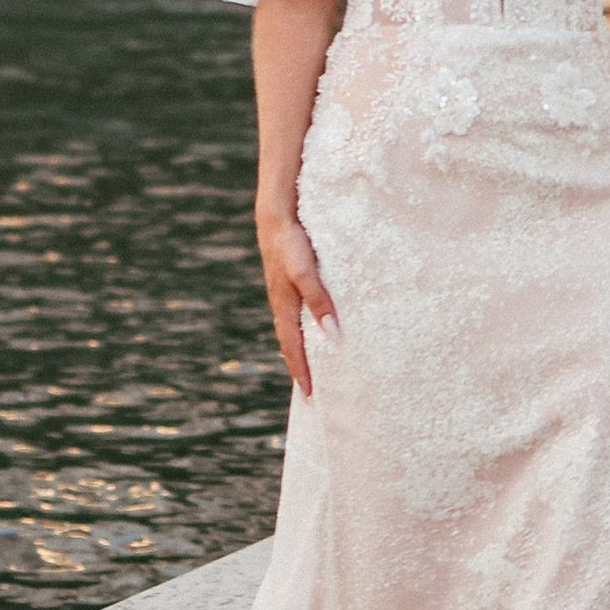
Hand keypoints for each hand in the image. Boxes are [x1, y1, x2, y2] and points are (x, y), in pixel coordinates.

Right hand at [255, 204, 336, 398]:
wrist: (276, 213)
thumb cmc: (291, 242)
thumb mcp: (306, 273)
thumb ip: (319, 301)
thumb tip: (332, 334)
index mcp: (284, 305)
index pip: (292, 348)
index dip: (301, 372)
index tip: (311, 397)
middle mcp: (282, 302)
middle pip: (290, 342)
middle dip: (300, 366)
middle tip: (312, 389)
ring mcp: (284, 290)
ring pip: (294, 327)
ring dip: (303, 347)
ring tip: (316, 364)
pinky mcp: (290, 278)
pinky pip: (297, 311)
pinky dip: (305, 326)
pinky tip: (316, 325)